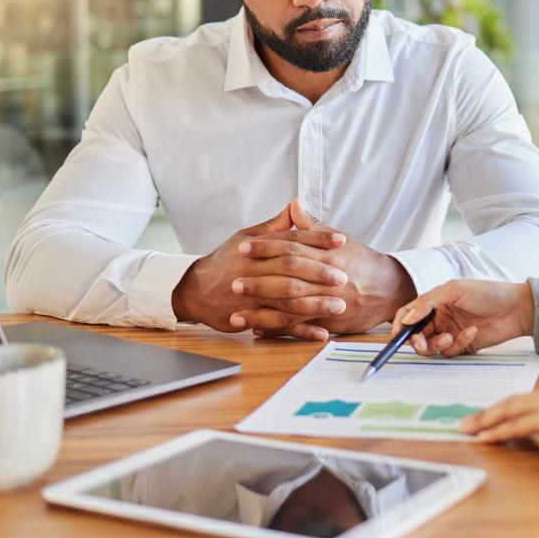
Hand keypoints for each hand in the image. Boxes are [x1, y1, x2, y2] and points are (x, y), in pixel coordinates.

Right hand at [171, 201, 348, 337]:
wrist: (193, 289)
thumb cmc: (225, 260)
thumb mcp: (245, 237)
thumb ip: (274, 226)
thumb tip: (296, 205)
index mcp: (257, 247)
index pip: (291, 240)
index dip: (318, 239)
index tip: (342, 240)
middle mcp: (254, 269)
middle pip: (290, 270)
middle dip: (319, 273)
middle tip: (344, 276)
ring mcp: (251, 294)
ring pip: (286, 299)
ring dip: (314, 304)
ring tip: (339, 305)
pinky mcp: (248, 316)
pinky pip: (278, 324)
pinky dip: (300, 330)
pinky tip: (321, 332)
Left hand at [232, 200, 415, 338]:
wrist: (390, 289)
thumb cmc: (362, 262)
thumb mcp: (341, 240)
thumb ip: (313, 226)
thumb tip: (294, 204)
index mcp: (329, 253)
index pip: (293, 245)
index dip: (267, 246)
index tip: (244, 247)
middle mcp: (328, 276)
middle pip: (289, 275)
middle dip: (260, 279)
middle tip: (234, 281)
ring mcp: (329, 300)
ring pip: (292, 305)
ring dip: (263, 310)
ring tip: (237, 312)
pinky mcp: (330, 320)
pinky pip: (301, 326)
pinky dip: (278, 329)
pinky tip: (258, 330)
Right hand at [392, 279, 535, 355]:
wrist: (516, 308)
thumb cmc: (487, 293)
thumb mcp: (454, 290)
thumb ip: (427, 302)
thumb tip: (405, 318)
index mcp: (435, 302)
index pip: (409, 314)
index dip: (400, 324)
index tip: (397, 333)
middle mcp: (439, 318)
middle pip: (416, 335)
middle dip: (416, 340)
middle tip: (420, 342)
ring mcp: (450, 332)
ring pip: (430, 347)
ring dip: (436, 344)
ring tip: (449, 337)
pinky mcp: (462, 345)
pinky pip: (450, 351)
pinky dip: (458, 343)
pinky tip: (472, 331)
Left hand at [460, 385, 538, 451]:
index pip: (527, 400)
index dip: (505, 407)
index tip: (489, 415)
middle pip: (513, 401)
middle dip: (488, 412)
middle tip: (467, 422)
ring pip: (510, 410)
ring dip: (486, 421)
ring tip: (467, 430)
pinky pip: (518, 426)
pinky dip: (498, 432)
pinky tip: (485, 439)